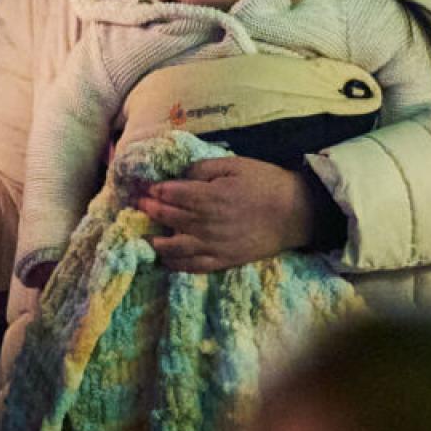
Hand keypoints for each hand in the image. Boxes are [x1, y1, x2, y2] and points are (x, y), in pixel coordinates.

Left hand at [136, 156, 314, 272]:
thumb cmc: (265, 182)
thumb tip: (180, 176)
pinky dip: (176, 262)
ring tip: (143, 235)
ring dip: (156, 240)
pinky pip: (193, 265)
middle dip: (149, 210)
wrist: (295, 212)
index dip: (153, 191)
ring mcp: (214, 245)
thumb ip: (204, 168)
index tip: (141, 188)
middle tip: (136, 205)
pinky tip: (166, 257)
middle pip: (169, 217)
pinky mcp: (223, 260)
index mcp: (210, 196)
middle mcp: (207, 223)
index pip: (171, 194)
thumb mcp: (235, 165)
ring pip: (175, 246)